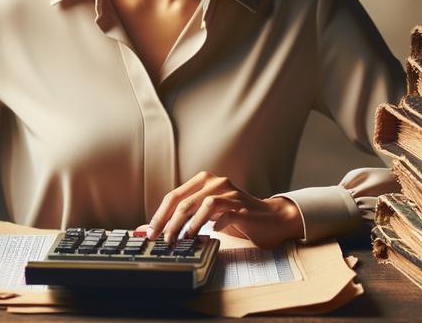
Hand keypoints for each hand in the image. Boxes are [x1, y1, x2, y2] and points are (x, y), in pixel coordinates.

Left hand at [138, 171, 302, 248]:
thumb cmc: (236, 217)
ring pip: (201, 205)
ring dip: (188, 225)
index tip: (150, 233)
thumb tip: (155, 230)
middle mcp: (215, 182)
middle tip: (163, 240)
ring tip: (181, 240)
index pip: (174, 196)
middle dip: (169, 223)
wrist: (271, 219)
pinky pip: (222, 213)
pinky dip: (212, 224)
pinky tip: (210, 234)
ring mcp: (229, 193)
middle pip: (184, 201)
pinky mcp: (241, 207)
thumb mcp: (207, 216)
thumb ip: (184, 219)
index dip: (160, 215)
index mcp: (204, 181)